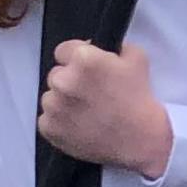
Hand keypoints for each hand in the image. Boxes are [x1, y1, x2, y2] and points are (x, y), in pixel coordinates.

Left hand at [39, 41, 172, 177]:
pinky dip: (60, 122)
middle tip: (90, 93)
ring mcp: (54, 106)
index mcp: (84, 60)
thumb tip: (97, 46)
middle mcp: (64, 81)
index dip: (76, 59)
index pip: (63, 50)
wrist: (140, 140)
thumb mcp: (137, 58)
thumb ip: (114, 46)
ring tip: (87, 112)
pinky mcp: (49, 129)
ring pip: (50, 97)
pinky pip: (47, 120)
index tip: (86, 70)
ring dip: (64, 102)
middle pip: (55, 74)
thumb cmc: (138, 100)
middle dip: (70, 80)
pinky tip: (80, 125)